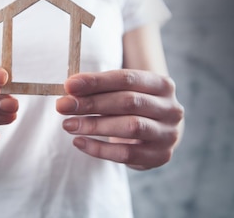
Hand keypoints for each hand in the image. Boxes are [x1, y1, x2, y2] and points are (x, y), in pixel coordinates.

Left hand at [56, 69, 183, 169]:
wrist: (157, 134)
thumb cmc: (132, 108)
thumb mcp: (121, 92)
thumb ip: (99, 89)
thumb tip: (69, 89)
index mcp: (162, 84)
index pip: (127, 78)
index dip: (96, 81)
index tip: (69, 85)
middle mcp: (170, 108)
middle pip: (128, 102)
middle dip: (91, 103)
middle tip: (62, 106)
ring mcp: (168, 134)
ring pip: (130, 127)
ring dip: (94, 125)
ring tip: (68, 124)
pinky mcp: (159, 156)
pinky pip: (125, 154)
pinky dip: (98, 149)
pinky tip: (79, 142)